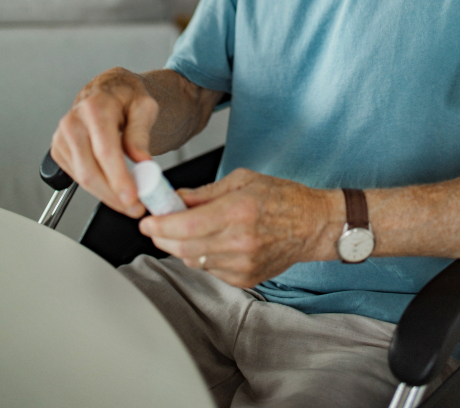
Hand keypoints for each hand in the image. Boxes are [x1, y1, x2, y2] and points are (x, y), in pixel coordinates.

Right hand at [50, 67, 157, 217]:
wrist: (109, 90)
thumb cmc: (126, 96)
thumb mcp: (144, 106)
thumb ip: (141, 133)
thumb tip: (142, 162)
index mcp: (95, 107)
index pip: (105, 151)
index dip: (118, 178)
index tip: (133, 198)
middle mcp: (73, 122)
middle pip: (89, 171)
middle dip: (113, 195)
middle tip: (135, 207)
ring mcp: (62, 136)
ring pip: (82, 179)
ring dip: (106, 195)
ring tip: (129, 200)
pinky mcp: (59, 149)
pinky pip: (76, 177)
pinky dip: (97, 188)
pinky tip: (113, 187)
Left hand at [139, 168, 344, 286]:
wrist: (313, 226)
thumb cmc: (283, 198)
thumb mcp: (243, 180)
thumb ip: (205, 193)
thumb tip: (175, 198)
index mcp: (238, 211)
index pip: (186, 225)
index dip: (160, 225)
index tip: (146, 220)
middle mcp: (239, 241)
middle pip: (184, 247)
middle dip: (163, 236)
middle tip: (155, 225)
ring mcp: (242, 264)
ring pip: (194, 260)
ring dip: (181, 246)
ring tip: (186, 230)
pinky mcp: (246, 279)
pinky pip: (210, 270)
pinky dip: (202, 256)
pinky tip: (211, 242)